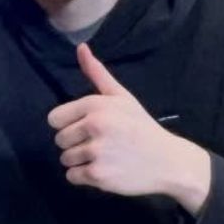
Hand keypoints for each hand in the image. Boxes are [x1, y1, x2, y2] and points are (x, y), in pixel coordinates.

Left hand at [47, 43, 211, 210]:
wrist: (168, 161)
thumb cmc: (141, 127)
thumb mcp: (121, 96)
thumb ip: (96, 72)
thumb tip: (80, 47)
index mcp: (95, 105)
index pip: (54, 119)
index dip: (69, 125)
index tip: (87, 128)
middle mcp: (94, 126)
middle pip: (59, 140)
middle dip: (75, 144)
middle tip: (99, 144)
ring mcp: (96, 152)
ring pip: (65, 159)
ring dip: (80, 161)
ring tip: (104, 157)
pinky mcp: (98, 175)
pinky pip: (72, 176)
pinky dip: (84, 177)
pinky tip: (104, 170)